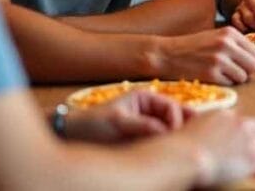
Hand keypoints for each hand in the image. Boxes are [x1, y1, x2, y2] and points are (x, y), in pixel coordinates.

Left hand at [64, 90, 192, 142]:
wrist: (72, 136)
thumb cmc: (92, 124)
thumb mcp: (118, 123)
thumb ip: (143, 125)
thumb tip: (166, 131)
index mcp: (146, 98)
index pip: (172, 107)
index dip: (176, 121)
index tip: (172, 137)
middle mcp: (150, 110)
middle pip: (176, 118)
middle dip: (181, 129)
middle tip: (181, 145)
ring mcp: (148, 124)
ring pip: (171, 131)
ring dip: (173, 139)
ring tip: (175, 150)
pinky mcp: (144, 139)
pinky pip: (161, 142)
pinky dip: (165, 147)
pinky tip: (166, 155)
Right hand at [155, 27, 254, 84]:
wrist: (166, 54)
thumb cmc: (192, 47)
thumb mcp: (216, 37)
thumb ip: (235, 45)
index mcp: (230, 33)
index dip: (251, 61)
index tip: (241, 64)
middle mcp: (226, 44)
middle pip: (254, 65)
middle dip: (246, 71)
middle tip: (232, 71)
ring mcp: (219, 59)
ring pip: (243, 77)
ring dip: (234, 79)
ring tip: (221, 73)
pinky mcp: (211, 74)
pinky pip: (230, 84)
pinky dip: (224, 83)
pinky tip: (212, 76)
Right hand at [179, 111, 254, 186]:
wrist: (186, 155)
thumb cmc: (181, 146)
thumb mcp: (190, 129)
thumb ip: (201, 128)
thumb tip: (200, 130)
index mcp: (224, 116)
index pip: (244, 120)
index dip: (254, 126)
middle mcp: (239, 124)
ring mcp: (248, 139)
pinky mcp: (254, 156)